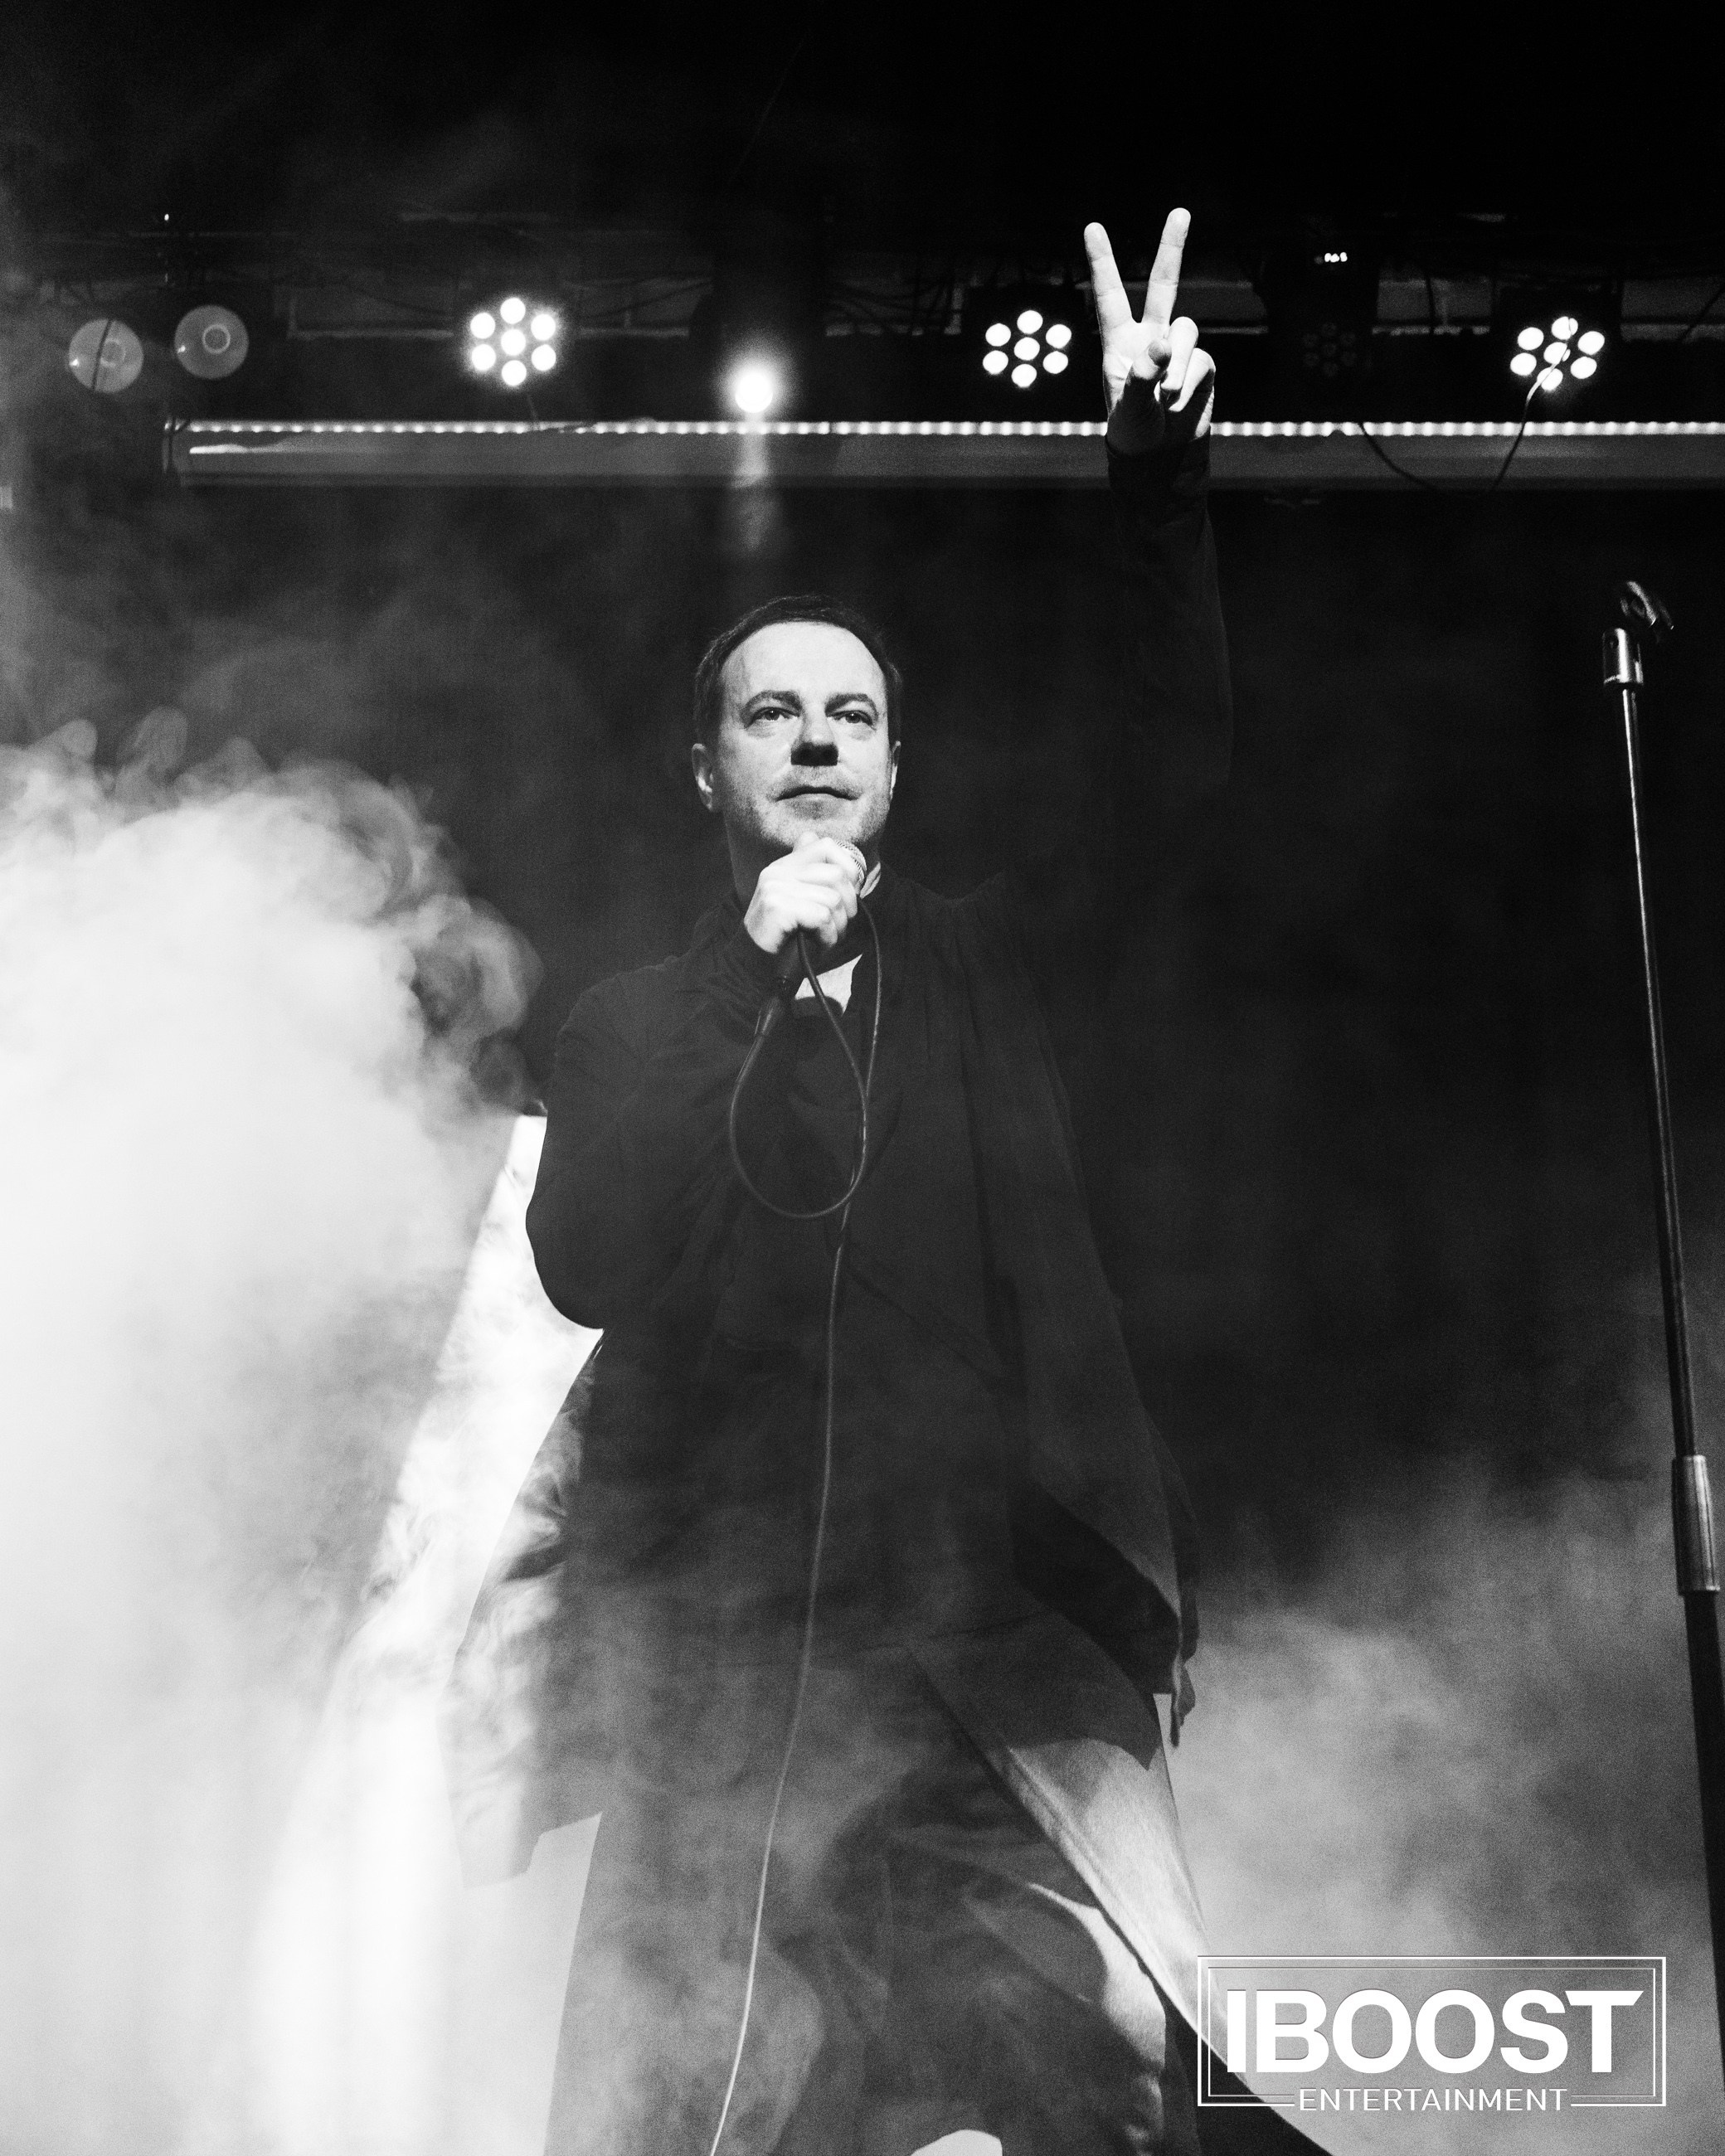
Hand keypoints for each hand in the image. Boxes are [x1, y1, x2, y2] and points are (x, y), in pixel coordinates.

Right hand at [743, 836, 865, 958]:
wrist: (754, 965)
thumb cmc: (786, 938)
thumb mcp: (804, 903)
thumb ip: (819, 882)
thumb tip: (853, 872)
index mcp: (785, 866)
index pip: (826, 844)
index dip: (848, 866)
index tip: (851, 891)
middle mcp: (777, 871)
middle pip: (836, 874)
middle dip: (848, 904)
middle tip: (839, 924)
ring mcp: (775, 887)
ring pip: (833, 898)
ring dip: (838, 925)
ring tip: (826, 937)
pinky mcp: (777, 907)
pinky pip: (822, 917)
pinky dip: (828, 937)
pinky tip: (819, 944)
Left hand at [1083, 208, 1214, 456]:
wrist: (1161, 456)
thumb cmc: (1134, 431)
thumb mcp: (1129, 408)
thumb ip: (1142, 376)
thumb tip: (1164, 344)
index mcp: (1120, 342)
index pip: (1110, 295)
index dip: (1102, 261)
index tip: (1092, 227)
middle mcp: (1150, 337)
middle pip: (1164, 283)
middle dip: (1173, 247)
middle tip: (1181, 211)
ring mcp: (1177, 349)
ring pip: (1186, 331)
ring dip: (1176, 366)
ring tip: (1167, 397)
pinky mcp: (1201, 364)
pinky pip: (1201, 360)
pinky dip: (1190, 382)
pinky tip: (1180, 401)